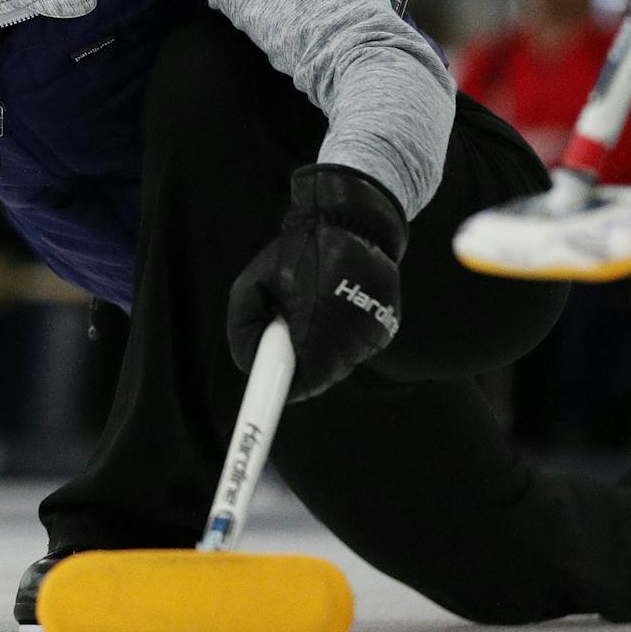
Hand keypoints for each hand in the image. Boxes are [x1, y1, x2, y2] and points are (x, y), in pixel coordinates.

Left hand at [227, 164, 406, 402]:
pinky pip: (354, 348)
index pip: (297, 383)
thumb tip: (249, 363)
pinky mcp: (386, 329)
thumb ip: (244, 326)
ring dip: (318, 349)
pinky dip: (338, 338)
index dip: (280, 396)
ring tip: (312, 307)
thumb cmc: (298, 250)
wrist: (353, 221)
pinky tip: (333, 305)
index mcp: (316, 325)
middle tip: (284, 331)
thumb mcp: (254, 283)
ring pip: (336, 364)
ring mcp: (373, 335)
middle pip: (316, 377)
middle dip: (296, 364)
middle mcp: (350, 337)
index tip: (263, 411)